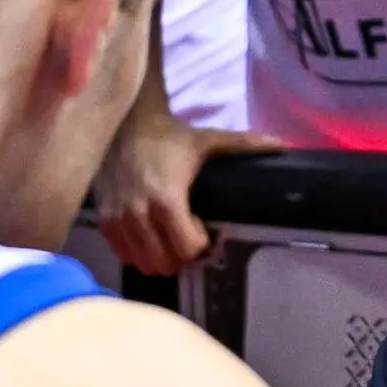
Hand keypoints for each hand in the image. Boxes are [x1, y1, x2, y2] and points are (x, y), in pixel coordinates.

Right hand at [94, 103, 284, 278]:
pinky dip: (138, 252)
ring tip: (167, 236)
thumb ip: (243, 144)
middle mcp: (140, 214)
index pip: (186, 249)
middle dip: (181, 256)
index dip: (199, 245)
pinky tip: (148, 233)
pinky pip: (123, 254)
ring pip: (144, 263)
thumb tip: (282, 144)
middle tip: (187, 237)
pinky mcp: (104, 218)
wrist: (126, 124)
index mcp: (167, 200)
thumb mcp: (207, 140)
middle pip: (165, 263)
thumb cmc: (169, 136)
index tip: (202, 230)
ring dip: (160, 257)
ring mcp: (119, 219)